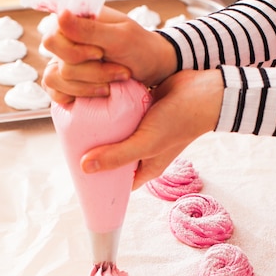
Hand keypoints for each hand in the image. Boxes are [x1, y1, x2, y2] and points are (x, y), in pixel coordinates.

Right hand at [42, 6, 177, 102]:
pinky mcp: (67, 84)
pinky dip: (78, 97)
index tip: (100, 54)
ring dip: (89, 87)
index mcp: (73, 23)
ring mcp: (63, 64)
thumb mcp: (121, 37)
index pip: (53, 40)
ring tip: (113, 84)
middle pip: (60, 65)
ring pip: (57, 81)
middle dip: (92, 73)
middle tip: (120, 71)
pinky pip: (57, 95)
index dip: (75, 52)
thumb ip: (90, 30)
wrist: (151, 68)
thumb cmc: (139, 48)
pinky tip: (99, 93)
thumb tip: (60, 16)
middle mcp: (64, 43)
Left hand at [79, 69, 223, 188]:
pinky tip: (91, 104)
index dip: (99, 183)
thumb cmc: (178, 122)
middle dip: (94, 154)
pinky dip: (108, 111)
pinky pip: (120, 114)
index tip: (79, 175)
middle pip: (113, 158)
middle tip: (71, 147)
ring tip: (76, 125)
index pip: (117, 183)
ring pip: (114, 135)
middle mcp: (143, 152)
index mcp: (145, 168)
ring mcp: (142, 131)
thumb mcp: (145, 144)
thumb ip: (117, 156)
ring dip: (99, 131)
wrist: (204, 91)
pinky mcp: (141, 110)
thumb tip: (84, 168)